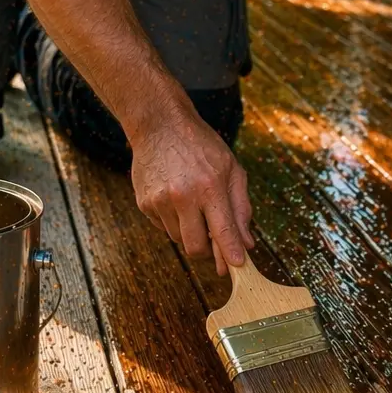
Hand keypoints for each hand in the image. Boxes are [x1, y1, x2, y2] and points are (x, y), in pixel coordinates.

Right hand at [130, 104, 253, 274]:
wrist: (159, 125)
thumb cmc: (201, 145)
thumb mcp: (231, 168)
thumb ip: (241, 207)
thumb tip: (246, 243)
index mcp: (209, 186)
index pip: (223, 231)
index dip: (230, 254)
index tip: (236, 268)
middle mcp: (182, 196)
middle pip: (196, 248)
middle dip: (208, 252)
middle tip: (214, 241)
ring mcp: (160, 201)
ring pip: (179, 240)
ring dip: (190, 233)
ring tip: (194, 206)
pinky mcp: (145, 204)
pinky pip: (163, 227)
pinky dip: (174, 221)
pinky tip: (176, 198)